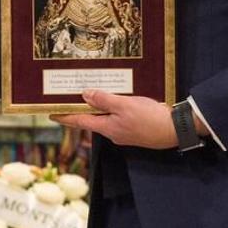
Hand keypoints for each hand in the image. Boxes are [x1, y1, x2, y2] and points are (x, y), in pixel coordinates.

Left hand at [58, 91, 177, 148]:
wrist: (176, 130)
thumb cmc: (150, 118)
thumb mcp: (125, 105)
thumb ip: (104, 100)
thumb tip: (85, 95)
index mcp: (107, 128)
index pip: (79, 121)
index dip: (64, 116)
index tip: (51, 114)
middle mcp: (113, 133)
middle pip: (92, 120)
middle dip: (82, 109)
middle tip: (71, 97)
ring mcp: (124, 133)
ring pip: (106, 118)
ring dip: (99, 107)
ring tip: (93, 94)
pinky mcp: (135, 130)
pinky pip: (118, 118)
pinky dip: (113, 109)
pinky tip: (117, 100)